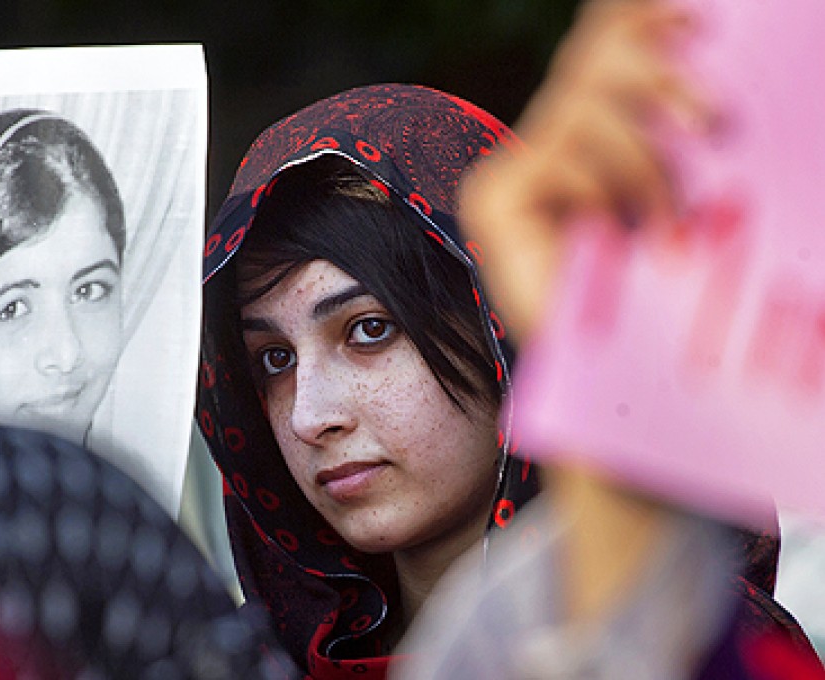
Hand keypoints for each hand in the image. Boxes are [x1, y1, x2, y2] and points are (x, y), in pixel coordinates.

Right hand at [460, 0, 709, 343]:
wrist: (618, 377)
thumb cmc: (660, 292)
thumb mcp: (681, 183)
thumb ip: (676, 118)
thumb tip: (698, 37)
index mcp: (587, 133)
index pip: (604, 40)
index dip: (643, 17)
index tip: (698, 16)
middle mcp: (541, 142)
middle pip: (594, 51)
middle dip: (662, 74)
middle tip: (714, 123)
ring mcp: (512, 169)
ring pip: (585, 99)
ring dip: (645, 159)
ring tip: (669, 220)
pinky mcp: (494, 197)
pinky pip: (563, 151)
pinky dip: (605, 189)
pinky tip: (619, 233)